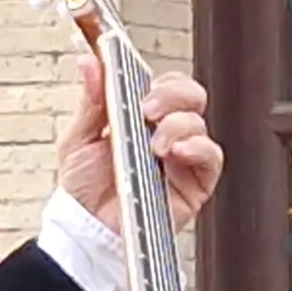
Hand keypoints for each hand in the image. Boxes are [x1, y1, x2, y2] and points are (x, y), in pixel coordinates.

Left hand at [60, 57, 223, 229]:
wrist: (87, 229)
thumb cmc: (84, 188)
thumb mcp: (79, 138)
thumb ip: (91, 99)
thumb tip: (90, 61)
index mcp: (141, 117)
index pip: (164, 84)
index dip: (157, 79)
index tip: (136, 84)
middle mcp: (167, 133)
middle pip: (190, 95)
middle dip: (172, 95)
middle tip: (147, 110)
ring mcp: (183, 157)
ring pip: (199, 123)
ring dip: (177, 125)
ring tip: (154, 145)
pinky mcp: (196, 183)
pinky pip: (212, 156)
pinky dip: (198, 148)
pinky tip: (176, 152)